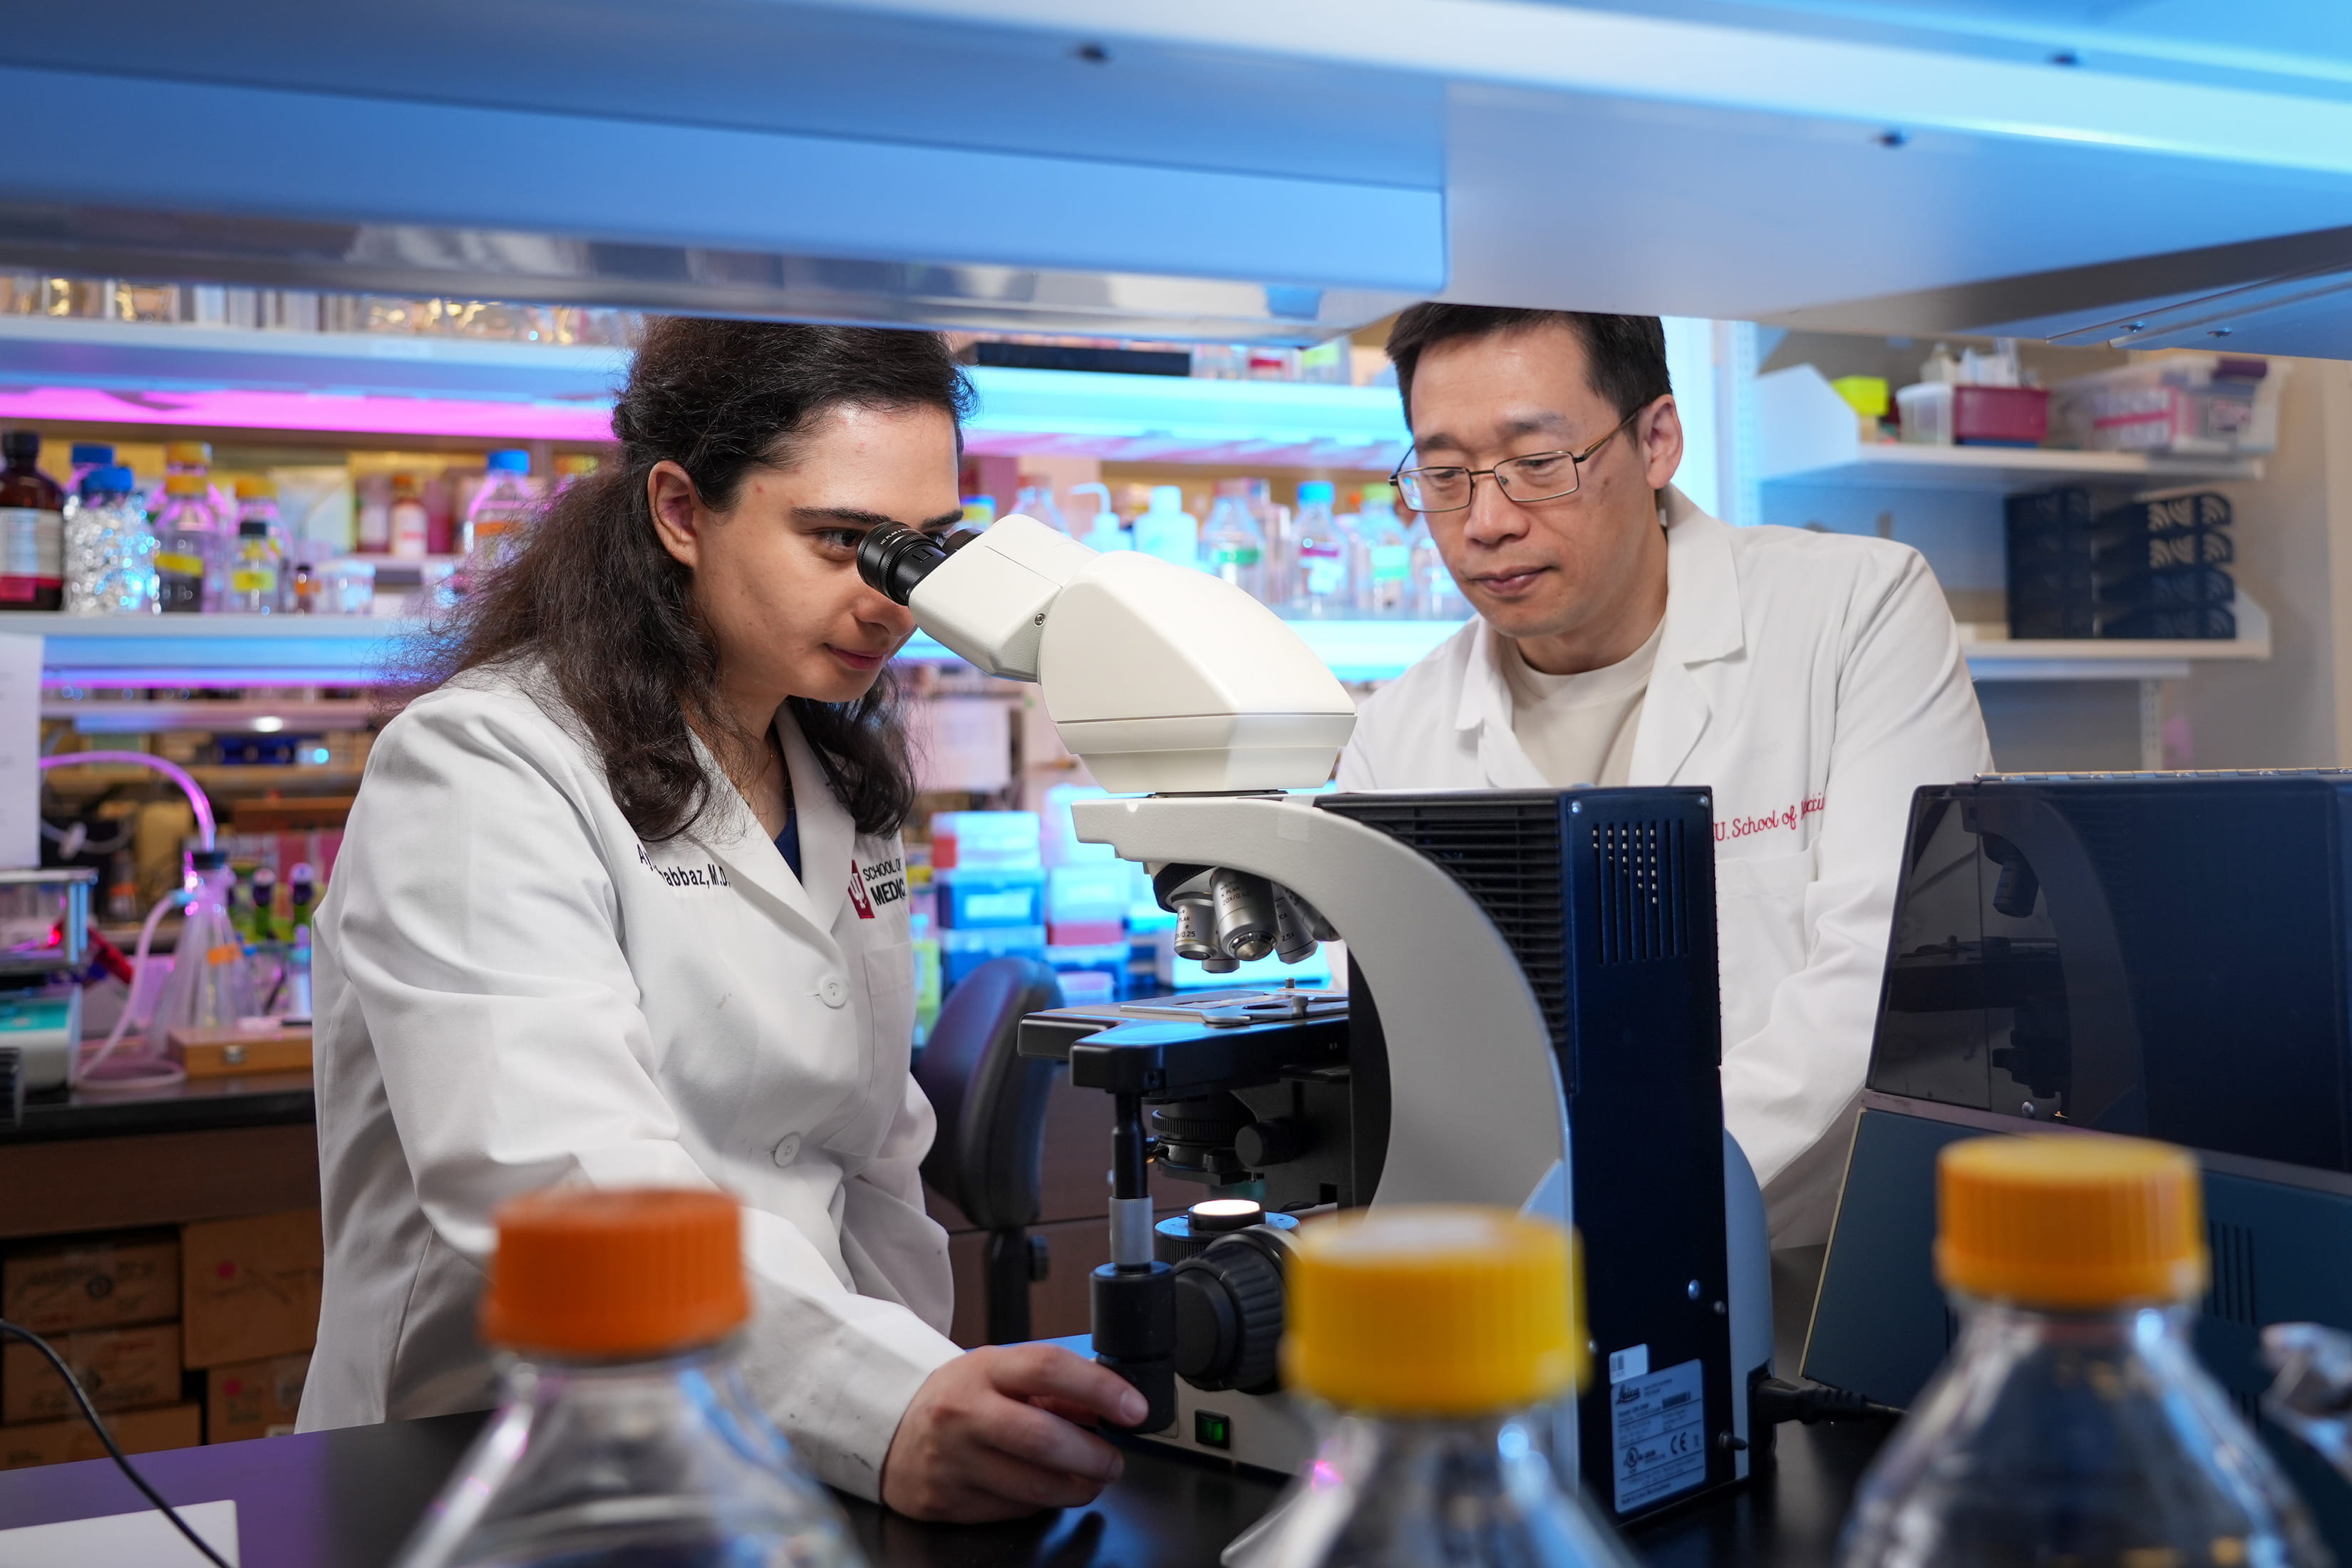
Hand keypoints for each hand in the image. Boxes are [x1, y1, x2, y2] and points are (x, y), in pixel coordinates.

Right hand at [881, 1344, 1148, 1521]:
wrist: (891, 1432)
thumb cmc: (958, 1399)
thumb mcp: (1000, 1373)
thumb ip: (1053, 1388)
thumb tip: (1110, 1406)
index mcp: (983, 1370)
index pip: (1048, 1368)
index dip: (1100, 1389)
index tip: (1134, 1409)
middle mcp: (963, 1414)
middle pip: (1043, 1438)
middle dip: (1094, 1456)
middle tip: (1114, 1461)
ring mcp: (952, 1461)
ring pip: (1032, 1487)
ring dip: (1077, 1488)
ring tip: (1091, 1480)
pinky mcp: (947, 1501)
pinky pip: (1012, 1511)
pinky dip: (1040, 1504)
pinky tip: (1045, 1490)